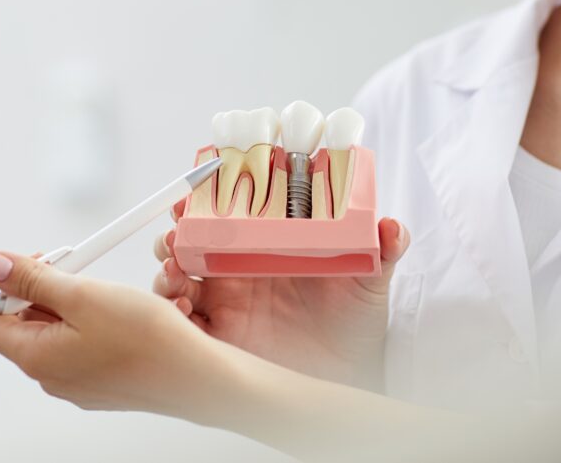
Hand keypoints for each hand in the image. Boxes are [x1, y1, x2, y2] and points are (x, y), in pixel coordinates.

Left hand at [0, 251, 231, 417]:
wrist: (196, 376)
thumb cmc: (146, 338)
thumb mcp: (82, 294)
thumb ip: (32, 279)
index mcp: (35, 356)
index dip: (5, 285)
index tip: (38, 264)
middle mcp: (50, 376)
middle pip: (22, 324)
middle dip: (42, 289)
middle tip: (77, 269)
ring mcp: (76, 383)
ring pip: (54, 332)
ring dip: (69, 303)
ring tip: (102, 291)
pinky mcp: (101, 382)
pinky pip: (80, 345)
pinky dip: (90, 322)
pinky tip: (119, 313)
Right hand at [153, 203, 409, 389]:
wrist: (351, 375)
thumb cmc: (356, 322)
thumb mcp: (371, 281)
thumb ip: (384, 250)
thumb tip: (393, 226)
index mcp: (264, 246)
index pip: (226, 212)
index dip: (206, 196)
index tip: (197, 185)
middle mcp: (236, 270)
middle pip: (190, 239)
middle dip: (175, 229)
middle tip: (177, 229)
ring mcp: (222, 302)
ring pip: (176, 275)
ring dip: (167, 265)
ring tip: (174, 266)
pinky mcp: (216, 336)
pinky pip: (181, 322)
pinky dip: (170, 313)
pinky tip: (181, 308)